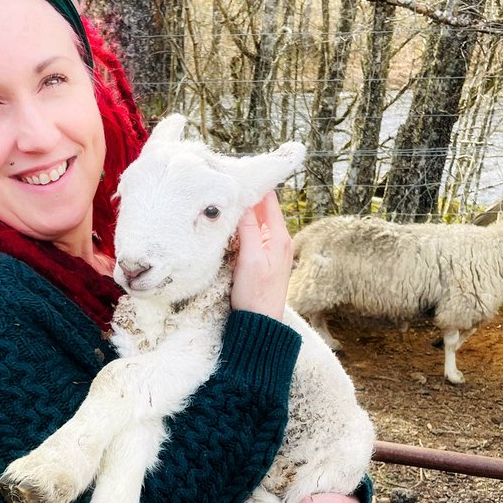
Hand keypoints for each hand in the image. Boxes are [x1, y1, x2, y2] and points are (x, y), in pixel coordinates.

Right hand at [230, 189, 293, 320]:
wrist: (260, 323)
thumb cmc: (256, 294)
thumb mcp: (250, 259)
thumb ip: (248, 229)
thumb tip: (244, 201)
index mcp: (279, 236)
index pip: (269, 199)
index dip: (253, 186)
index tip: (234, 178)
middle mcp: (279, 239)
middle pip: (262, 208)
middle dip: (245, 198)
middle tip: (224, 189)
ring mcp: (271, 249)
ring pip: (256, 221)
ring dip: (242, 214)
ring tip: (223, 205)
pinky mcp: (262, 258)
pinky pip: (252, 235)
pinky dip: (241, 228)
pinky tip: (228, 228)